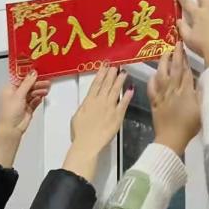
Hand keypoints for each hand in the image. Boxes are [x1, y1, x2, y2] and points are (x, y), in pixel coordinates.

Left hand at [0, 72, 49, 166]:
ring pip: (32, 93)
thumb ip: (27, 83)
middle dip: (37, 83)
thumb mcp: (18, 95)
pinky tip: (42, 96)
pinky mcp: (27, 108)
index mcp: (9, 89)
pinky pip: (34, 101)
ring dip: (39, 91)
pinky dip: (38, 98)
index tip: (37, 71)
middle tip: (46, 81)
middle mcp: (15, 94)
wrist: (12, 129)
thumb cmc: (9, 114)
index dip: (28, 75)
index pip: (20, 78)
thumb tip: (32, 73)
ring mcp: (22, 101)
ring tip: (46, 89)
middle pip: (28, 86)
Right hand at [63, 66, 133, 181]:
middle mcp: (100, 101)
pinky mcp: (117, 116)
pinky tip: (131, 88)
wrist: (87, 143)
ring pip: (115, 90)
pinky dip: (127, 95)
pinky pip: (123, 103)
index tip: (104, 65)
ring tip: (124, 72)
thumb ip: (84, 107)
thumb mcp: (77, 116)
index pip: (96, 83)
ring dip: (120, 80)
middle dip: (112, 73)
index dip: (101, 73)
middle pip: (107, 84)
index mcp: (89, 101)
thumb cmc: (80, 133)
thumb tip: (87, 103)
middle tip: (116, 65)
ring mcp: (110, 107)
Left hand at [149, 45, 199, 155]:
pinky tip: (153, 75)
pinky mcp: (154, 103)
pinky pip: (151, 89)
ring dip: (162, 64)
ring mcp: (162, 96)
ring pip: (161, 76)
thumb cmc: (190, 127)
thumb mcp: (202, 110)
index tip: (184, 48)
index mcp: (186, 92)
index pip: (186, 72)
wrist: (171, 139)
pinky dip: (152, 81)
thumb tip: (201, 82)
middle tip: (175, 44)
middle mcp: (173, 91)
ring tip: (164, 54)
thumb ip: (201, 95)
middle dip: (175, 56)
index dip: (185, 59)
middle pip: (174, 70)